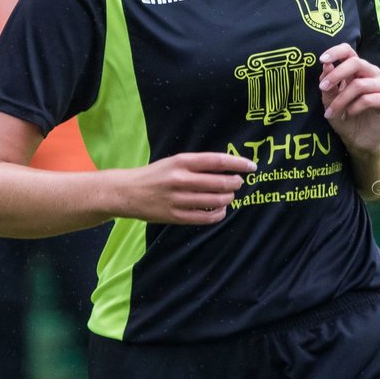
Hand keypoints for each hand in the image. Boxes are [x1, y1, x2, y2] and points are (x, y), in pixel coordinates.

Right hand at [118, 152, 253, 225]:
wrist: (128, 192)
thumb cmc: (155, 175)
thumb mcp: (174, 162)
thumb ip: (197, 164)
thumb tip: (227, 168)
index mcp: (181, 161)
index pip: (217, 161)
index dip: (238, 164)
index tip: (251, 167)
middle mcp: (180, 179)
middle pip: (220, 182)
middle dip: (235, 183)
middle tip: (239, 183)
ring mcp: (178, 199)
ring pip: (215, 201)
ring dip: (228, 198)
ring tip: (229, 196)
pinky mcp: (175, 216)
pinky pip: (205, 217)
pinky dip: (218, 214)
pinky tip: (220, 210)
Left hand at [318, 43, 379, 159]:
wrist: (360, 139)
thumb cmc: (345, 116)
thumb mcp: (329, 101)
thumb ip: (328, 84)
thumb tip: (326, 65)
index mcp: (356, 70)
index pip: (349, 51)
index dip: (336, 52)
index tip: (322, 60)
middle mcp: (371, 74)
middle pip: (356, 63)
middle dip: (337, 74)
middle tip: (323, 88)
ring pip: (360, 84)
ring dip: (341, 99)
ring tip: (331, 112)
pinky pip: (369, 99)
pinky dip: (354, 107)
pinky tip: (348, 114)